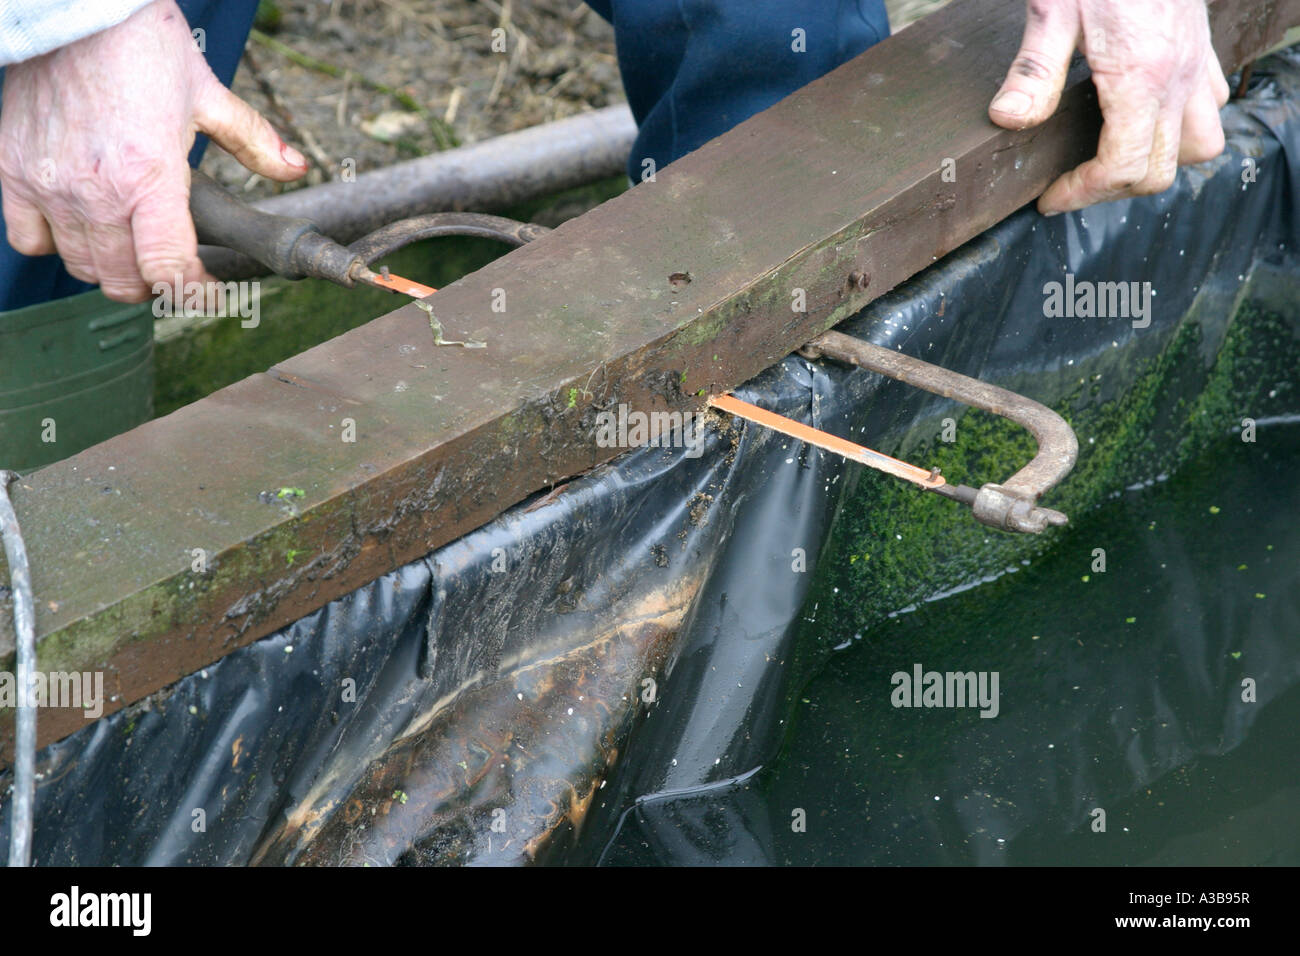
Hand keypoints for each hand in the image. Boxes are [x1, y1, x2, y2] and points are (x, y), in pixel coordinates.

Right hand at [0, 0, 306, 301]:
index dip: (193, 294)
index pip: (170, 269)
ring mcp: (51, 185)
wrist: (73, 7)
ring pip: (81, 266)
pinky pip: (29, 239)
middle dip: (154, 286)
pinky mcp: (13, 171)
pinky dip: (54, 244)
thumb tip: (295, 166)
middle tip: (168, 270)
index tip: (205, 294)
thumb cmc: (138, 44)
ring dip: (109, 267)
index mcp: (151, 177)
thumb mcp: (207, 94)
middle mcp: (97, 191)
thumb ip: (253, 140)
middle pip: (124, 281)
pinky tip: (79, 227)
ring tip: (129, 248)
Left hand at [988, 0, 1230, 214]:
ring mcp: (1195, 62)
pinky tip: (1144, 115)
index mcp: (1142, 76)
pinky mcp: (1200, 45)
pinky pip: (1211, 103)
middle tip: (1071, 182)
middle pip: (1160, 170)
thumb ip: (1033, 72)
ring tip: (1114, 155)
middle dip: (1113, 188)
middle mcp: (1178, 76)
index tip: (1050, 198)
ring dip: (1160, 160)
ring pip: (1200, 143)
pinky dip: (1183, 123)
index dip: (1082, 194)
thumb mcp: (1052, 11)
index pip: (1122, 167)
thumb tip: (1008, 121)